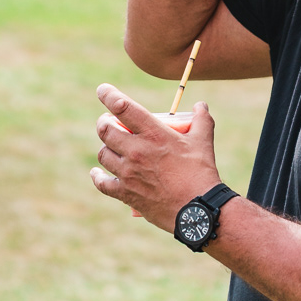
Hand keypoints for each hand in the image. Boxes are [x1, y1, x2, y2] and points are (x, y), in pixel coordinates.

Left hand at [90, 84, 220, 229]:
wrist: (198, 210)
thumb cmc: (201, 173)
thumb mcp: (203, 141)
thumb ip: (202, 119)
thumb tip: (201, 105)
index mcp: (153, 134)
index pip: (122, 107)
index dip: (108, 95)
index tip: (102, 90)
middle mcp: (136, 151)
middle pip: (105, 130)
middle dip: (104, 123)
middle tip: (109, 122)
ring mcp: (128, 173)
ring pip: (103, 154)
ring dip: (105, 147)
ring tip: (112, 146)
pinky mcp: (126, 193)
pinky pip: (102, 183)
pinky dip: (98, 176)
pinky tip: (97, 172)